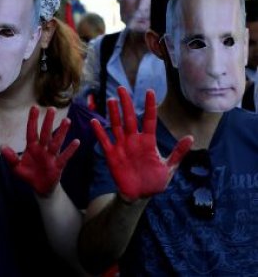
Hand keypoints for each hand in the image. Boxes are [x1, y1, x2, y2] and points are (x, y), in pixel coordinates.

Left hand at [0, 106, 79, 196]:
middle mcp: (42, 149)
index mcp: (32, 148)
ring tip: (66, 121)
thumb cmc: (28, 175)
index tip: (34, 107)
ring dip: (61, 132)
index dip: (32, 120)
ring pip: (56, 142)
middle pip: (45, 133)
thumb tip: (2, 146)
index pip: (32, 131)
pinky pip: (64, 156)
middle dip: (48, 122)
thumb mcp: (16, 168)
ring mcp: (51, 156)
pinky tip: (76, 141)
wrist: (39, 187)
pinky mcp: (58, 166)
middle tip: (52, 108)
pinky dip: (70, 150)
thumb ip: (10, 158)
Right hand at [91, 87, 192, 202]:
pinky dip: (99, 131)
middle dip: (126, 103)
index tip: (149, 91)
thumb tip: (190, 137)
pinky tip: (94, 121)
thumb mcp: (169, 167)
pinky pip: (104, 141)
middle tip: (121, 88)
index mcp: (148, 141)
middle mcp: (134, 140)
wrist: (140, 195)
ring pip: (116, 126)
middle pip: (129, 118)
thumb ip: (178, 152)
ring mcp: (122, 146)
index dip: (149, 106)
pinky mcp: (112, 155)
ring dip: (113, 113)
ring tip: (110, 100)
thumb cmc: (155, 181)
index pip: (148, 119)